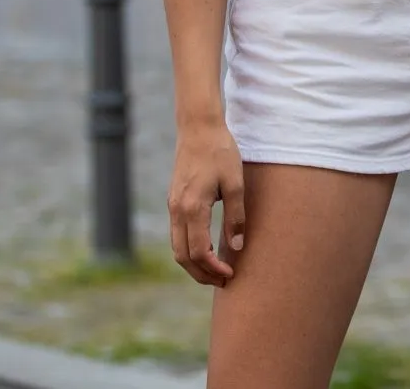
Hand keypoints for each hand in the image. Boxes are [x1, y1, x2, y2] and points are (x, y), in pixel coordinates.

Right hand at [167, 119, 245, 285]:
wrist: (198, 127)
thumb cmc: (220, 152)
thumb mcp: (235, 184)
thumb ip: (235, 217)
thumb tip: (236, 248)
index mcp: (193, 208)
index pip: (199, 252)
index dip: (214, 269)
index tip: (231, 275)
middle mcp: (177, 210)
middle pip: (183, 256)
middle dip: (201, 274)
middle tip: (223, 282)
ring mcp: (172, 206)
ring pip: (177, 248)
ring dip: (194, 264)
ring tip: (214, 272)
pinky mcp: (173, 201)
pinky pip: (177, 235)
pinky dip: (188, 250)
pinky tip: (206, 250)